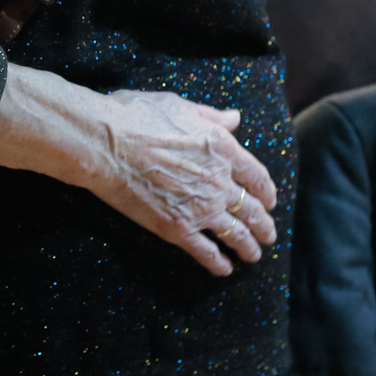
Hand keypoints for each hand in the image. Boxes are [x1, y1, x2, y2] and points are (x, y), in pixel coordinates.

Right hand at [0, 65, 278, 276]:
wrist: (105, 143)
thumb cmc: (136, 116)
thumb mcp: (179, 106)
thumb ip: (211, 116)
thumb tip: (235, 118)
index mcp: (222, 148)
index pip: (257, 176)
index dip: (266, 191)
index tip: (270, 200)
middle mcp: (218, 181)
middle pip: (251, 209)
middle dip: (263, 225)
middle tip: (268, 235)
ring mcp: (200, 207)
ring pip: (235, 234)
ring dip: (248, 247)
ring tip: (253, 256)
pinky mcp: (177, 228)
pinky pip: (206, 252)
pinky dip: (218, 263)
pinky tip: (224, 269)